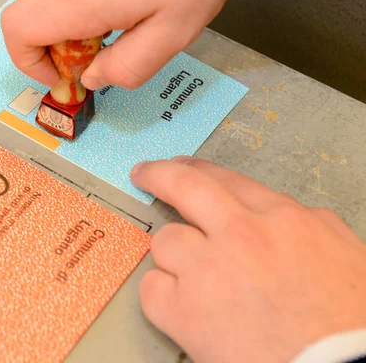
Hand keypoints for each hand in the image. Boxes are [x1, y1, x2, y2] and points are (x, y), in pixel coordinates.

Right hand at [1, 0, 237, 89]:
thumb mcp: (170, 35)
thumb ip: (127, 67)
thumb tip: (93, 78)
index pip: (18, 30)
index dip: (27, 61)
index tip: (58, 75)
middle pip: (27, 16)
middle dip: (49, 48)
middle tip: (89, 58)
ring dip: (65, 25)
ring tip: (109, 30)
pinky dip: (77, 4)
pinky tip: (114, 6)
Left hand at [131, 157, 365, 362]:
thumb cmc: (346, 324)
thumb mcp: (340, 252)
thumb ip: (300, 226)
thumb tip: (276, 218)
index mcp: (283, 220)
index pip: (229, 181)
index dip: (199, 169)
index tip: (181, 166)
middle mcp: (241, 236)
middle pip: (186, 188)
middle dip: (159, 175)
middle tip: (144, 174)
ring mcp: (208, 271)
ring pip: (165, 240)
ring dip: (174, 256)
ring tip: (193, 278)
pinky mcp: (184, 311)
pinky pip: (152, 288)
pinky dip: (162, 295)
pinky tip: (181, 306)